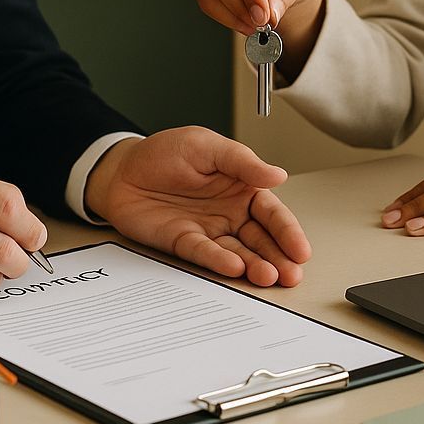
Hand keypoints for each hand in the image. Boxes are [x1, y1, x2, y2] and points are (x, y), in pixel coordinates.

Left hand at [85, 128, 311, 286]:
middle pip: (261, 239)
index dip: (287, 231)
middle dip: (278, 258)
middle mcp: (230, 214)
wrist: (122, 169)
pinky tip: (235, 268)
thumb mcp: (207, 146)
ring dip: (254, 265)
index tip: (300, 249)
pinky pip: (204, 253)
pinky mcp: (184, 242)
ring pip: (238, 252)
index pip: (272, 213)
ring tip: (268, 277)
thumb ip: (242, 161)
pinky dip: (219, 261)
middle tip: (292, 274)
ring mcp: (208, 230)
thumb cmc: (165, 152)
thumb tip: (277, 174)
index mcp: (242, 189)